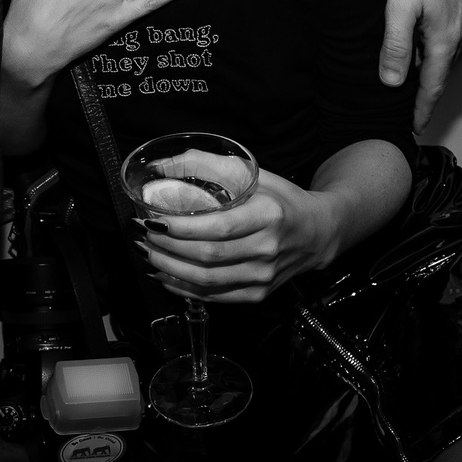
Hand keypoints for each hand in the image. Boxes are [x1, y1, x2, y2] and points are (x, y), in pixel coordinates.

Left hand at [135, 170, 344, 304]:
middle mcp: (268, 249)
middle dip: (167, 248)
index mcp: (269, 216)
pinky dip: (183, 289)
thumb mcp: (253, 173)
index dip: (181, 229)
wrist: (319, 232)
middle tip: (143, 235)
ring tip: (148, 253)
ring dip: (170, 269)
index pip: (218, 228)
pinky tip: (165, 276)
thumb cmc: (282, 199)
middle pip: (208, 256)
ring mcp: (263, 276)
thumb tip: (163, 164)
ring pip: (207, 281)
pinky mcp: (258, 293)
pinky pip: (214, 297)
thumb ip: (208, 165)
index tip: (154, 220)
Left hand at [381, 0, 461, 129]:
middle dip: (425, 85)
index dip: (422, 108)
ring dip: (430, 58)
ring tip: (411, 71)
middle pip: (441, 66)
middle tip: (407, 104)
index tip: (413, 127)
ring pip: (447, 43)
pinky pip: (452, 24)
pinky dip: (436, 35)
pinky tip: (422, 30)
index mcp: (446, 35)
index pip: (434, 84)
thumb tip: (394, 83)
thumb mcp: (398, 5)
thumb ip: (396, 46)